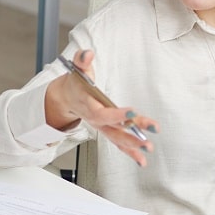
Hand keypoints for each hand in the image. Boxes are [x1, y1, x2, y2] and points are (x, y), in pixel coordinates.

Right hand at [45, 49, 156, 165]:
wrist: (66, 97)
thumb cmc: (75, 83)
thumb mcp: (76, 68)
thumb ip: (81, 60)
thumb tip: (87, 55)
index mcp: (88, 105)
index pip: (102, 113)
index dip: (117, 114)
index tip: (133, 112)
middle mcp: (96, 119)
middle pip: (114, 128)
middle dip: (131, 133)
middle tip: (149, 134)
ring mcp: (101, 127)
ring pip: (117, 138)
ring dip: (133, 146)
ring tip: (148, 149)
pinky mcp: (107, 130)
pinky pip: (118, 143)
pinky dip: (130, 153)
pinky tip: (141, 159)